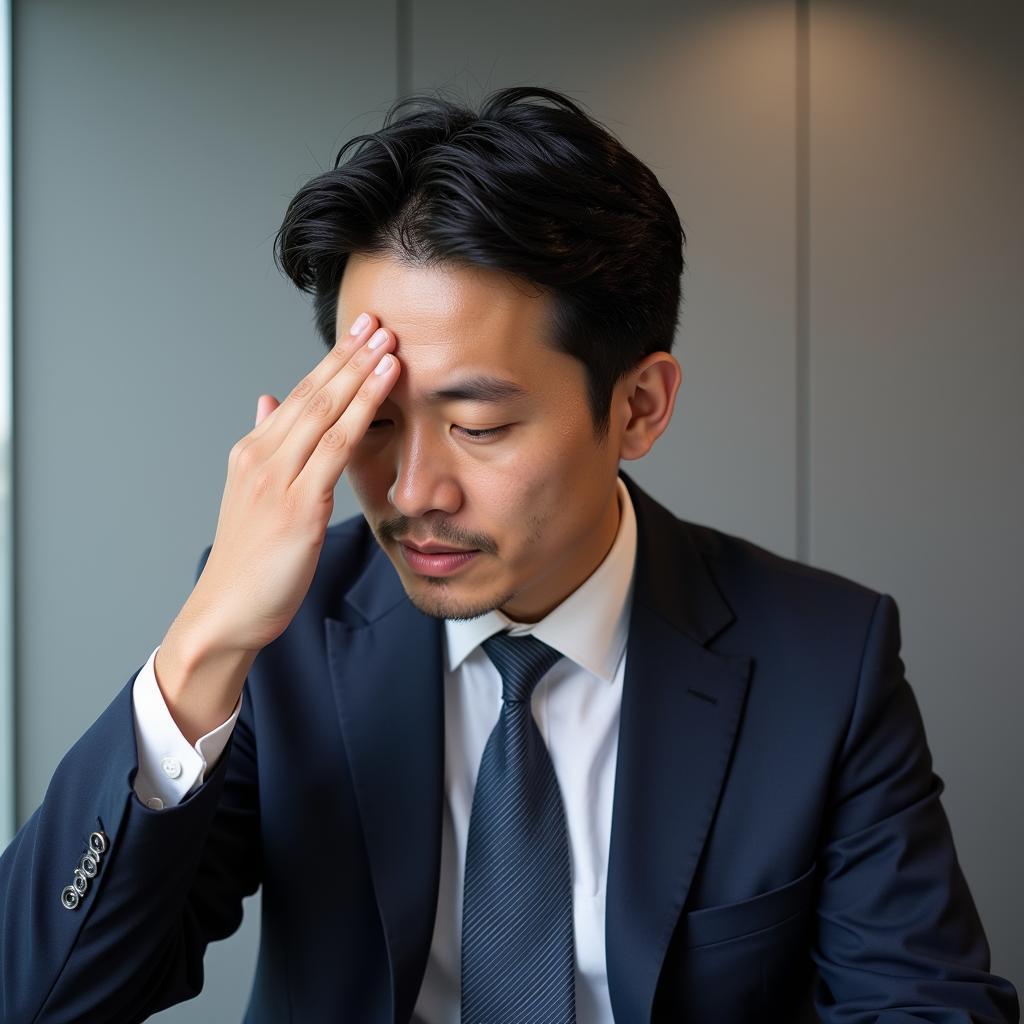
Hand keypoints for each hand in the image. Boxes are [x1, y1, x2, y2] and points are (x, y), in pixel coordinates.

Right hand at [169, 311, 398, 658]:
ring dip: (360, 371)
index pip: (298, 395)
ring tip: (387, 341)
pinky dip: (363, 408)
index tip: (358, 333)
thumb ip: (265, 445)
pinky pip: (338, 445)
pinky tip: (383, 383)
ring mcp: (278, 478)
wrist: (227, 612)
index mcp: (252, 452)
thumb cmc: (249, 561)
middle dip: (348, 354)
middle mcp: (262, 456)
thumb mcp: (253, 496)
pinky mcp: (298, 505)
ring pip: (325, 411)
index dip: (331, 362)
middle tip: (378, 321)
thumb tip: (267, 401)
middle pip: (312, 393)